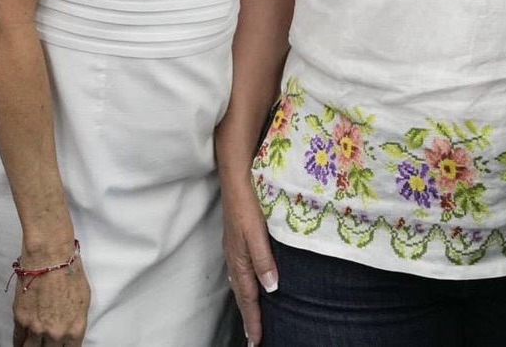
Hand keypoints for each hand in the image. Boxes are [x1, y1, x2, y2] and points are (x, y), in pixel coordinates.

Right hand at [12, 247, 90, 346]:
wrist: (49, 258)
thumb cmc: (69, 272)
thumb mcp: (84, 299)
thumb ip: (76, 320)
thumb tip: (71, 330)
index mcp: (75, 329)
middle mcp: (55, 333)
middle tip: (47, 344)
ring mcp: (36, 328)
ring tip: (33, 346)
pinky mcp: (21, 320)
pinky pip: (18, 339)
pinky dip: (19, 343)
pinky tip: (21, 345)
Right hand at [221, 174, 277, 345]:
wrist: (236, 174)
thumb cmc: (248, 201)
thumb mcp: (256, 231)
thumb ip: (263, 259)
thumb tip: (272, 288)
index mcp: (239, 258)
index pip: (248, 297)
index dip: (254, 319)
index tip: (257, 341)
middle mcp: (234, 256)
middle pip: (241, 294)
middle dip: (248, 316)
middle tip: (254, 338)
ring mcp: (234, 247)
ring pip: (240, 283)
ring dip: (247, 302)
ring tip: (253, 318)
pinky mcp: (237, 238)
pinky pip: (241, 270)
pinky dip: (245, 285)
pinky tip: (252, 283)